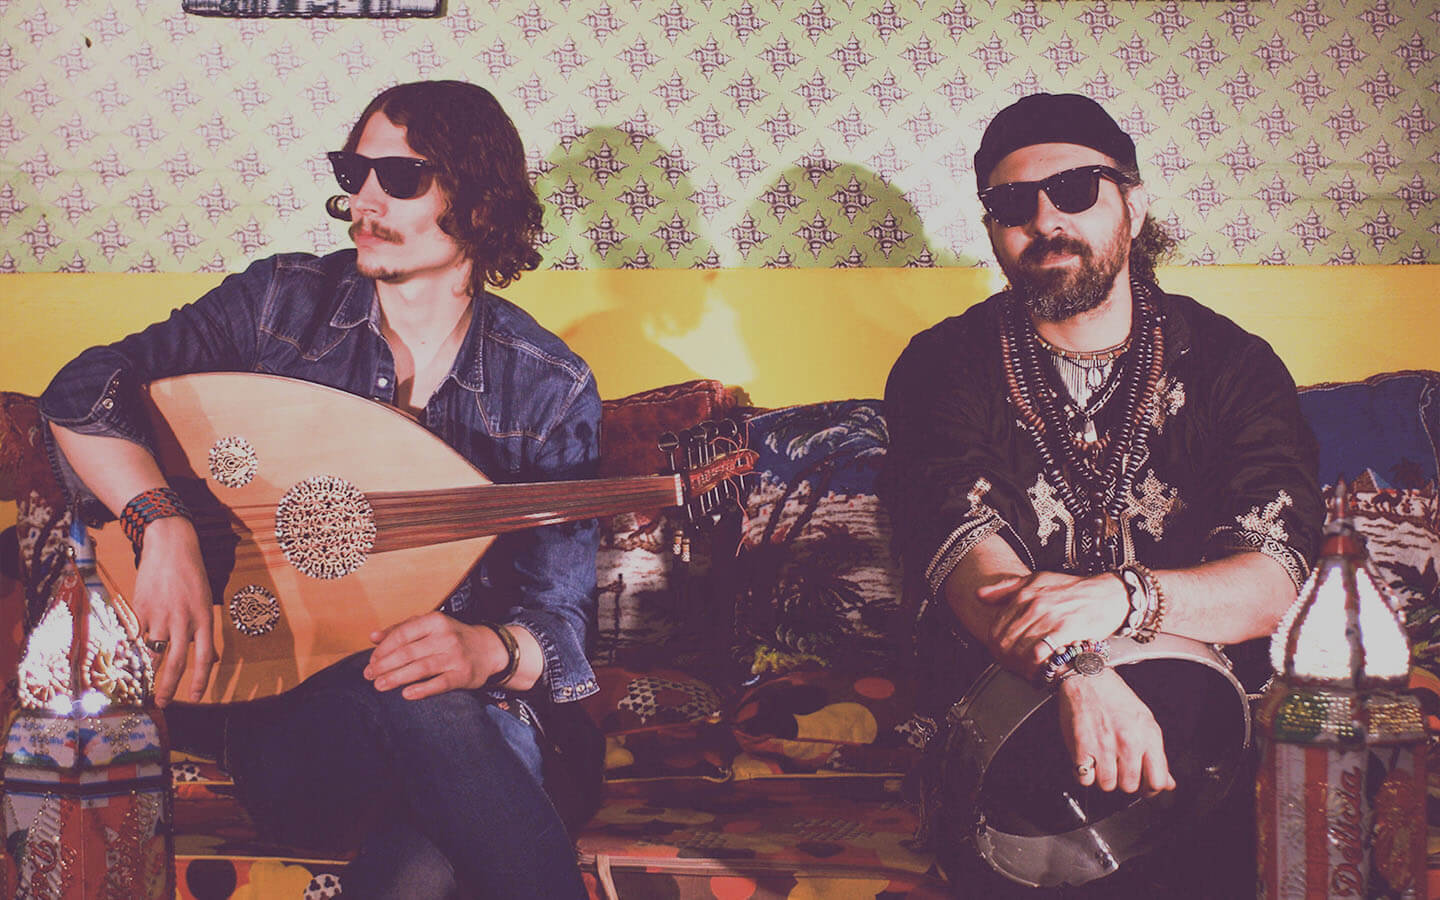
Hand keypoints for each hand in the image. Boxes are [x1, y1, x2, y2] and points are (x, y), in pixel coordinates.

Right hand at [132, 517, 216, 705]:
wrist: (171, 546)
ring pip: (153, 652)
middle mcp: (183, 620)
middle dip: (169, 686)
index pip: (204, 658)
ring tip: (143, 683)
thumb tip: (209, 658)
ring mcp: (160, 615)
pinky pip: (136, 636)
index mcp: (203, 619)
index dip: (200, 680)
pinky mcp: (140, 609)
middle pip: (176, 661)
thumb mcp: (205, 601)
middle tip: (163, 703)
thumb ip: (203, 630)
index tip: (195, 698)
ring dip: (148, 671)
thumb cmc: (191, 575)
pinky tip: (129, 656)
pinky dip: (134, 647)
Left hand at [364, 612, 510, 699]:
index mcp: (435, 621)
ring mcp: (455, 656)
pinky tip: (407, 694)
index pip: (402, 634)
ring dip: (397, 678)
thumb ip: (401, 629)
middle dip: (385, 665)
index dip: (383, 650)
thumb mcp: (429, 626)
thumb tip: (373, 637)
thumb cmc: (452, 637)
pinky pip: (440, 683)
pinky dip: (422, 689)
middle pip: (408, 653)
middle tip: (369, 676)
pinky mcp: (463, 675)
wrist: (489, 649)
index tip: (371, 661)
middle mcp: (446, 637)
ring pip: (421, 668)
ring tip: (380, 685)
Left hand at [977, 571, 1128, 675]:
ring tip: (1026, 672)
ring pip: (1019, 649)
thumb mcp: (1038, 580)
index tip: (1002, 656)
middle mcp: (1033, 605)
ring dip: (1020, 666)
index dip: (995, 647)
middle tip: (1014, 668)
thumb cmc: (1074, 590)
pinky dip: (1036, 665)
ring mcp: (1048, 617)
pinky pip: (1039, 653)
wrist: (1108, 595)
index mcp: (1024, 594)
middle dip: (1006, 660)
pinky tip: (1039, 670)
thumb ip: (1007, 588)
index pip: (996, 627)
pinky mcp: (1064, 630)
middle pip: (1005, 641)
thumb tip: (980, 595)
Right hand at [1057, 669, 1174, 795]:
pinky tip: (1086, 759)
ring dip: (1102, 777)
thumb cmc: (1114, 696)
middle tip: (1117, 768)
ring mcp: (1105, 746)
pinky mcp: (1081, 747)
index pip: (1157, 781)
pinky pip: (1084, 778)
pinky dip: (1083, 772)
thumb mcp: (1145, 721)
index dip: (1149, 789)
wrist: (1087, 677)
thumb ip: (1156, 755)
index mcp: (1148, 736)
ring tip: (1100, 761)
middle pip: (1130, 786)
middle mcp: (1129, 742)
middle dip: (1122, 781)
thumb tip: (1168, 782)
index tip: (1142, 786)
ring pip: (1107, 785)